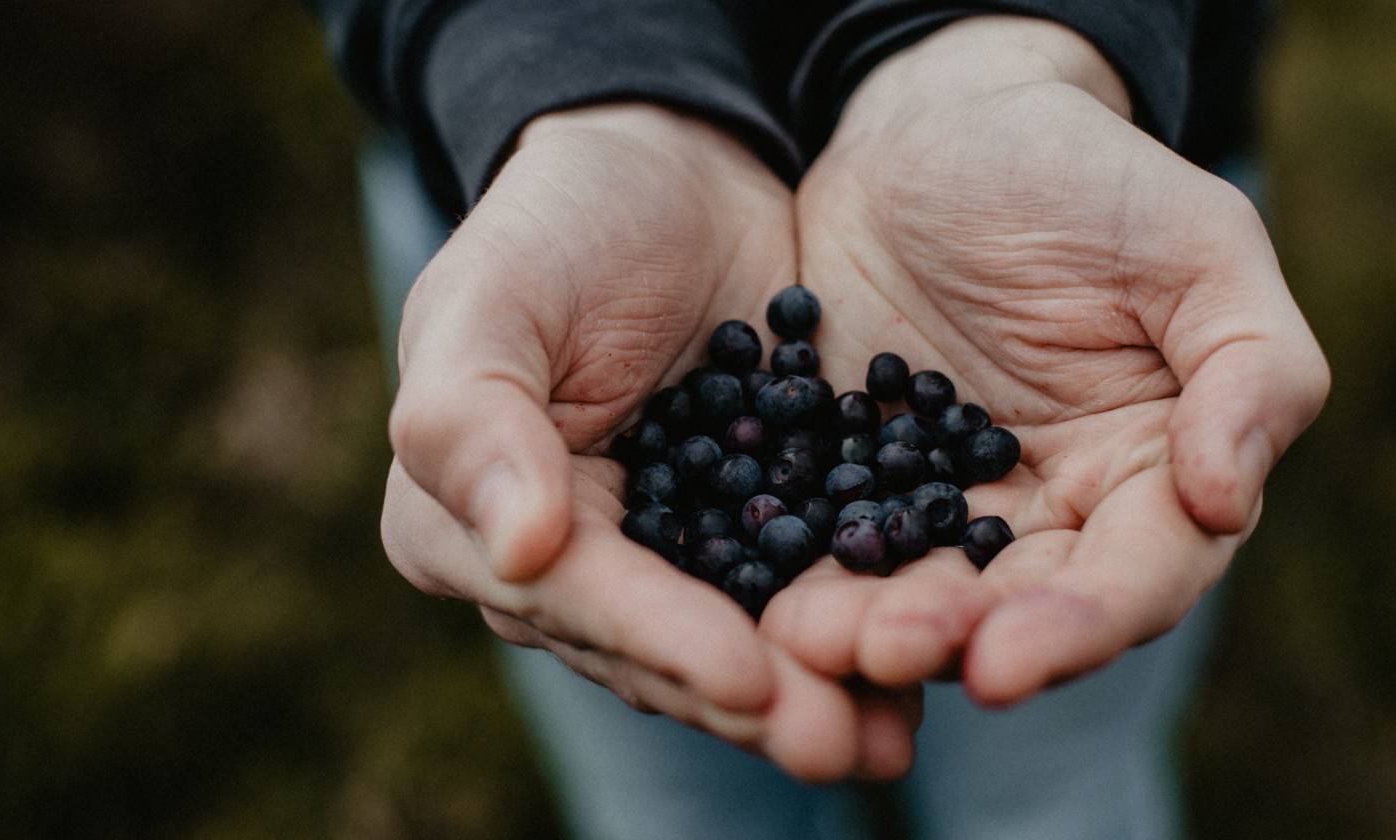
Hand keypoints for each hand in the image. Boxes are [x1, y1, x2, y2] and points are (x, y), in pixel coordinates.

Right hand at [383, 104, 918, 779]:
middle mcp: (565, 564)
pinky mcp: (754, 526)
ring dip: (814, 688)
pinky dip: (857, 622)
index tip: (748, 679)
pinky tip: (924, 653)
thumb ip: (475, 421)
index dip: (660, 641)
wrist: (669, 166)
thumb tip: (518, 553)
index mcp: (471, 524)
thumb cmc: (558, 221)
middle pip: (658, 648)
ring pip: (735, 638)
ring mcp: (664, 553)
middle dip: (750, 698)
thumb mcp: (491, 297)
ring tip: (892, 733)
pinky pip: (802, 585)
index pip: (572, 599)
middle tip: (839, 741)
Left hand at [764, 18, 1329, 705]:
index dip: (1077, 627)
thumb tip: (1225, 501)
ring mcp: (941, 498)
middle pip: (1015, 606)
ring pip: (917, 587)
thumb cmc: (1085, 175)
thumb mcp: (1198, 245)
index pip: (1136, 577)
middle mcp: (1051, 510)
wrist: (937, 128)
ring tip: (810, 641)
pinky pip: (829, 534)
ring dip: (868, 627)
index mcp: (1152, 473)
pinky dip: (801, 570)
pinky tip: (758, 600)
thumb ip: (1250, 369)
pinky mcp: (852, 473)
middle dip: (953, 637)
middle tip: (885, 650)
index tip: (1003, 663)